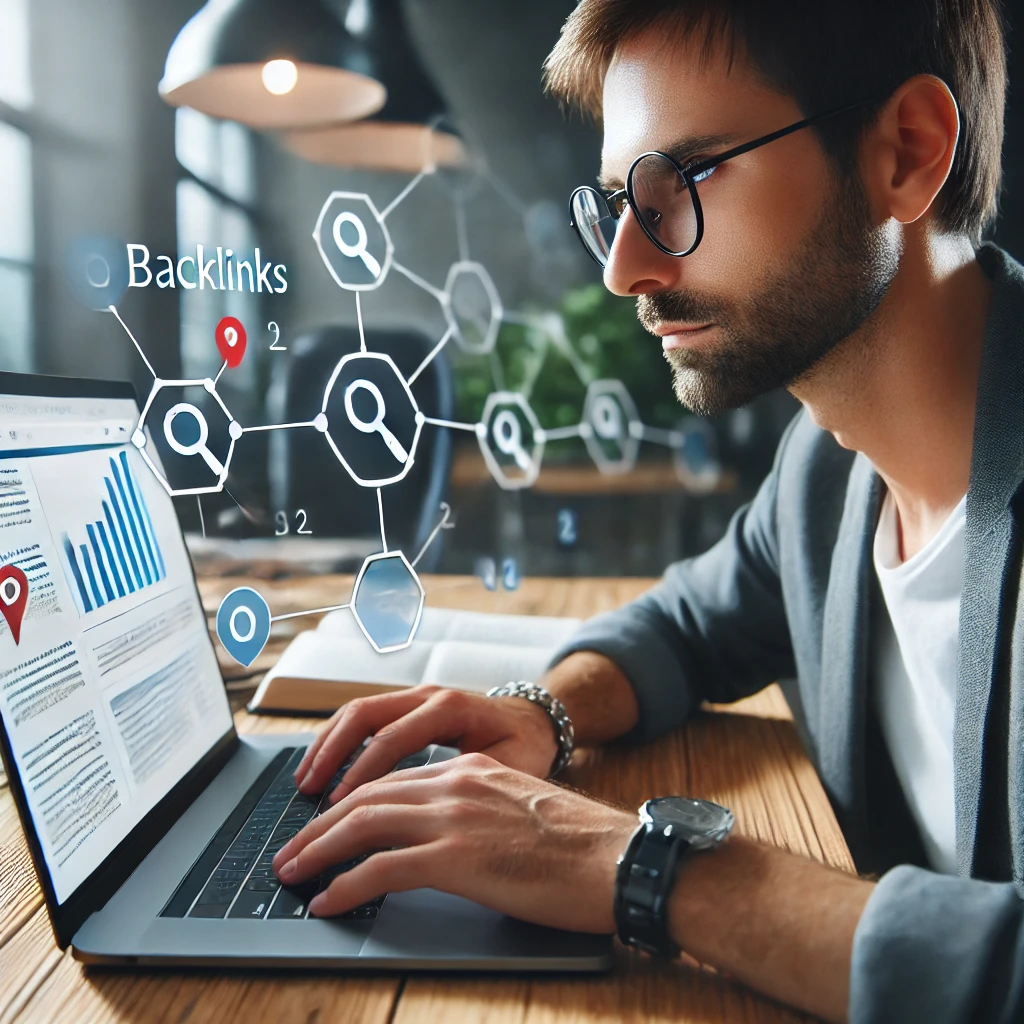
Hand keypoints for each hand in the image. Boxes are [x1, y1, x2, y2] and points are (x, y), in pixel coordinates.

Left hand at [274, 752, 635, 932]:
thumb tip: (453, 842)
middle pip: (366, 797)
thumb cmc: (580, 845)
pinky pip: (381, 868)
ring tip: (292, 873)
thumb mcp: (522, 809)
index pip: (392, 780)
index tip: (325, 823)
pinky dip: (346, 884)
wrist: (616, 857)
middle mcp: (455, 783)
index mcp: (470, 770)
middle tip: (290, 851)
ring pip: (363, 824)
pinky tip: (327, 900)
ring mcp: (453, 818)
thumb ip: (480, 812)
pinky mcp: (455, 857)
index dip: (350, 802)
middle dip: (320, 825)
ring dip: (318, 849)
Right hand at [293, 685, 559, 801]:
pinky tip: (322, 768)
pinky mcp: (407, 706)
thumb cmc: (525, 748)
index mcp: (451, 708)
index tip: (338, 805)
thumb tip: (432, 815)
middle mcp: (427, 695)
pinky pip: (363, 716)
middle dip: (332, 753)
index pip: (393, 738)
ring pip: (356, 711)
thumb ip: (470, 783)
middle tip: (308, 792)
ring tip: (304, 782)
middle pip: (364, 714)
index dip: (362, 773)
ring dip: (327, 745)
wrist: (536, 719)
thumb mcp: (509, 767)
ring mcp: (415, 697)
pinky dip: (337, 740)